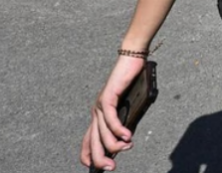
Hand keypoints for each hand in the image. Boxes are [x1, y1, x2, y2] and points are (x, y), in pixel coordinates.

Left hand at [80, 56, 144, 170]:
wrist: (131, 60)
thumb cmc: (132, 82)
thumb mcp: (129, 107)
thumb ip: (125, 122)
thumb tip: (126, 140)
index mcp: (99, 115)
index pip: (88, 140)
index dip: (88, 155)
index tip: (96, 168)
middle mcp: (96, 111)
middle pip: (93, 141)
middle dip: (100, 158)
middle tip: (110, 167)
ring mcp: (100, 105)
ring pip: (103, 133)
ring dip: (115, 144)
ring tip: (127, 147)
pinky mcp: (108, 97)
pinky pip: (111, 119)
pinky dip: (119, 130)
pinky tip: (127, 136)